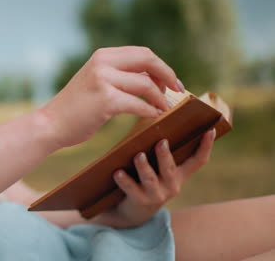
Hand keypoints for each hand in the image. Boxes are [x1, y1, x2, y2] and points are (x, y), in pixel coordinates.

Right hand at [39, 46, 184, 147]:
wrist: (51, 124)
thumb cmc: (75, 108)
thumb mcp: (96, 81)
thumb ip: (119, 75)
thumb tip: (151, 78)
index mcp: (102, 56)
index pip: (142, 53)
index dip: (161, 66)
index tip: (171, 80)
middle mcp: (103, 62)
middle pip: (148, 60)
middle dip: (167, 75)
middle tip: (177, 90)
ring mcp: (103, 80)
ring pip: (146, 84)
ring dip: (160, 98)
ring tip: (165, 107)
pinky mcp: (105, 100)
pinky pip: (138, 104)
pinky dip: (150, 110)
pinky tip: (154, 116)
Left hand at [95, 128, 215, 227]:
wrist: (135, 211)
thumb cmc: (147, 179)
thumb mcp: (159, 168)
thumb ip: (161, 151)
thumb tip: (154, 116)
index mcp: (180, 174)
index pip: (198, 161)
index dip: (206, 146)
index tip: (210, 129)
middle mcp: (171, 185)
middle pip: (170, 169)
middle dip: (165, 156)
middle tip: (161, 142)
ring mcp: (156, 194)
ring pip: (150, 179)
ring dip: (144, 167)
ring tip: (138, 156)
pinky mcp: (140, 200)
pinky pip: (131, 189)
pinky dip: (124, 180)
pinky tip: (118, 172)